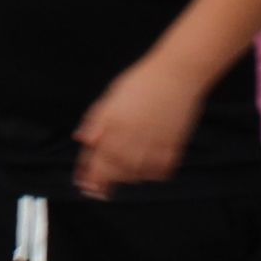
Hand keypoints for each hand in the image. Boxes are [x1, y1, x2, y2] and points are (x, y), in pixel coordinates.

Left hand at [74, 54, 206, 195]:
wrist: (177, 74)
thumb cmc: (142, 82)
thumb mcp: (110, 98)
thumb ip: (96, 121)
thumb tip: (83, 140)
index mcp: (112, 126)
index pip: (96, 162)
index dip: (88, 177)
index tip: (85, 185)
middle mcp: (130, 139)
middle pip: (113, 173)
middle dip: (105, 180)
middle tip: (102, 185)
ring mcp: (152, 145)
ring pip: (134, 176)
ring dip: (126, 177)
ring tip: (124, 170)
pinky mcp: (172, 148)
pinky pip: (158, 172)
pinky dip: (151, 173)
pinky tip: (146, 165)